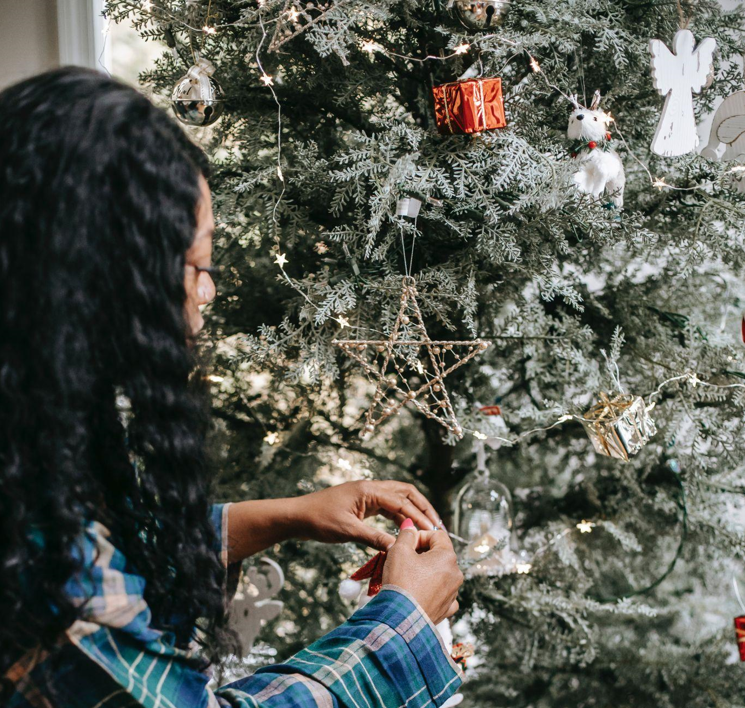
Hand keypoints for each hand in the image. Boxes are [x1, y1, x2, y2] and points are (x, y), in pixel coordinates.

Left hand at [291, 480, 441, 550]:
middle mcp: (371, 488)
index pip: (402, 501)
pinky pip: (387, 507)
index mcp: (368, 490)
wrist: (297, 516)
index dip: (419, 516)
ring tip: (427, 527)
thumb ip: (374, 538)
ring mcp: (367, 495)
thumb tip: (399, 548)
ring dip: (413, 511)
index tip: (432, 531)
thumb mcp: (348, 531)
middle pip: (406, 493)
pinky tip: (406, 529)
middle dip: (422, 507)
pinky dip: (399, 516)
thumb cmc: (318, 520)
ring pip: (398, 499)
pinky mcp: (363, 504)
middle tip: (437, 525)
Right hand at [382, 523, 462, 624]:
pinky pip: (441, 594)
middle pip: (439, 554)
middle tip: (404, 559)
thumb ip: (407, 534)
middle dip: (422, 554)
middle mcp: (456, 574)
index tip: (406, 543)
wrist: (400, 619)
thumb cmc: (401, 582)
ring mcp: (453, 593)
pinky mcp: (447, 609)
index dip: (420, 536)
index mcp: (448, 556)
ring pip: (440, 574)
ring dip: (426, 572)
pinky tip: (419, 592)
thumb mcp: (399, 550)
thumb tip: (410, 525)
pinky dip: (432, 591)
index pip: (437, 535)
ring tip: (407, 576)